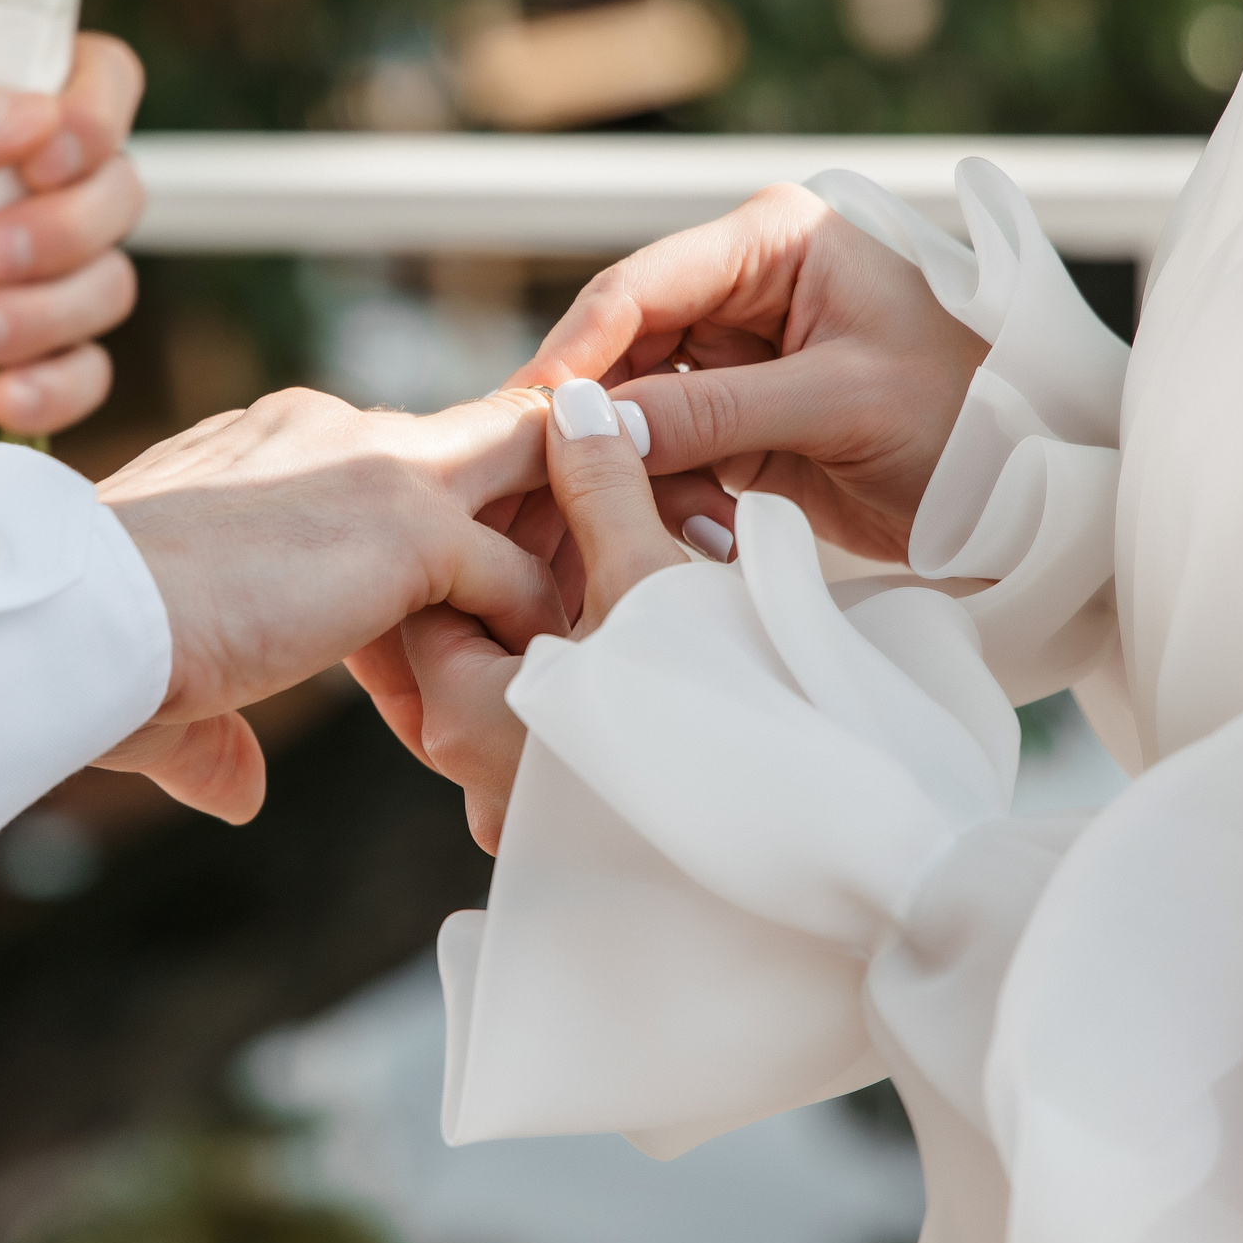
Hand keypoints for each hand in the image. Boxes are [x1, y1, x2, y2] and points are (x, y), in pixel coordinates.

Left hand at [0, 36, 147, 485]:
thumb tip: (36, 113)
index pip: (96, 79)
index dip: (98, 111)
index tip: (49, 155)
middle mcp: (22, 195)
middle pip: (119, 192)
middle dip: (62, 231)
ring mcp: (32, 283)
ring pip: (109, 287)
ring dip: (41, 317)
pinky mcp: (27, 363)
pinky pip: (89, 373)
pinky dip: (53, 387)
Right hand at [93, 388, 567, 822]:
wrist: (74, 615)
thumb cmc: (88, 643)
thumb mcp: (171, 673)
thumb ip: (221, 731)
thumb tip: (241, 792)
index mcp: (266, 449)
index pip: (379, 477)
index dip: (412, 556)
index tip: (418, 641)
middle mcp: (328, 431)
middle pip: (469, 446)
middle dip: (508, 520)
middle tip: (523, 621)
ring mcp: (378, 469)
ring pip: (516, 484)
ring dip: (532, 574)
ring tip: (545, 657)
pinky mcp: (412, 526)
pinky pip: (513, 578)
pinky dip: (523, 638)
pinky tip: (514, 698)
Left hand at [354, 379, 690, 851]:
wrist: (814, 836)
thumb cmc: (723, 722)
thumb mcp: (652, 585)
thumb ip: (602, 488)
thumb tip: (573, 405)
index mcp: (460, 716)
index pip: (428, 585)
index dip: (485, 512)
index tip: (543, 464)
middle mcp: (474, 769)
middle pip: (473, 622)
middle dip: (528, 548)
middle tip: (587, 484)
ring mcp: (525, 796)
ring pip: (521, 662)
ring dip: (567, 593)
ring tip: (630, 532)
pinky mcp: (576, 807)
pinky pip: (558, 704)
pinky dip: (587, 648)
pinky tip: (642, 601)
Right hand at [511, 182, 985, 562]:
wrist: (1037, 493)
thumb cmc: (972, 415)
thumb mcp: (842, 405)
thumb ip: (714, 411)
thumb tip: (593, 424)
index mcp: (774, 240)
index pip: (640, 286)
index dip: (576, 350)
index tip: (527, 413)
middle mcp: (745, 287)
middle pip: (623, 349)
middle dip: (595, 421)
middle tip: (548, 491)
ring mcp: (740, 358)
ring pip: (636, 408)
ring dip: (636, 471)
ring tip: (658, 529)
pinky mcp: (742, 422)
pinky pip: (670, 454)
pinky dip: (671, 497)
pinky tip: (701, 538)